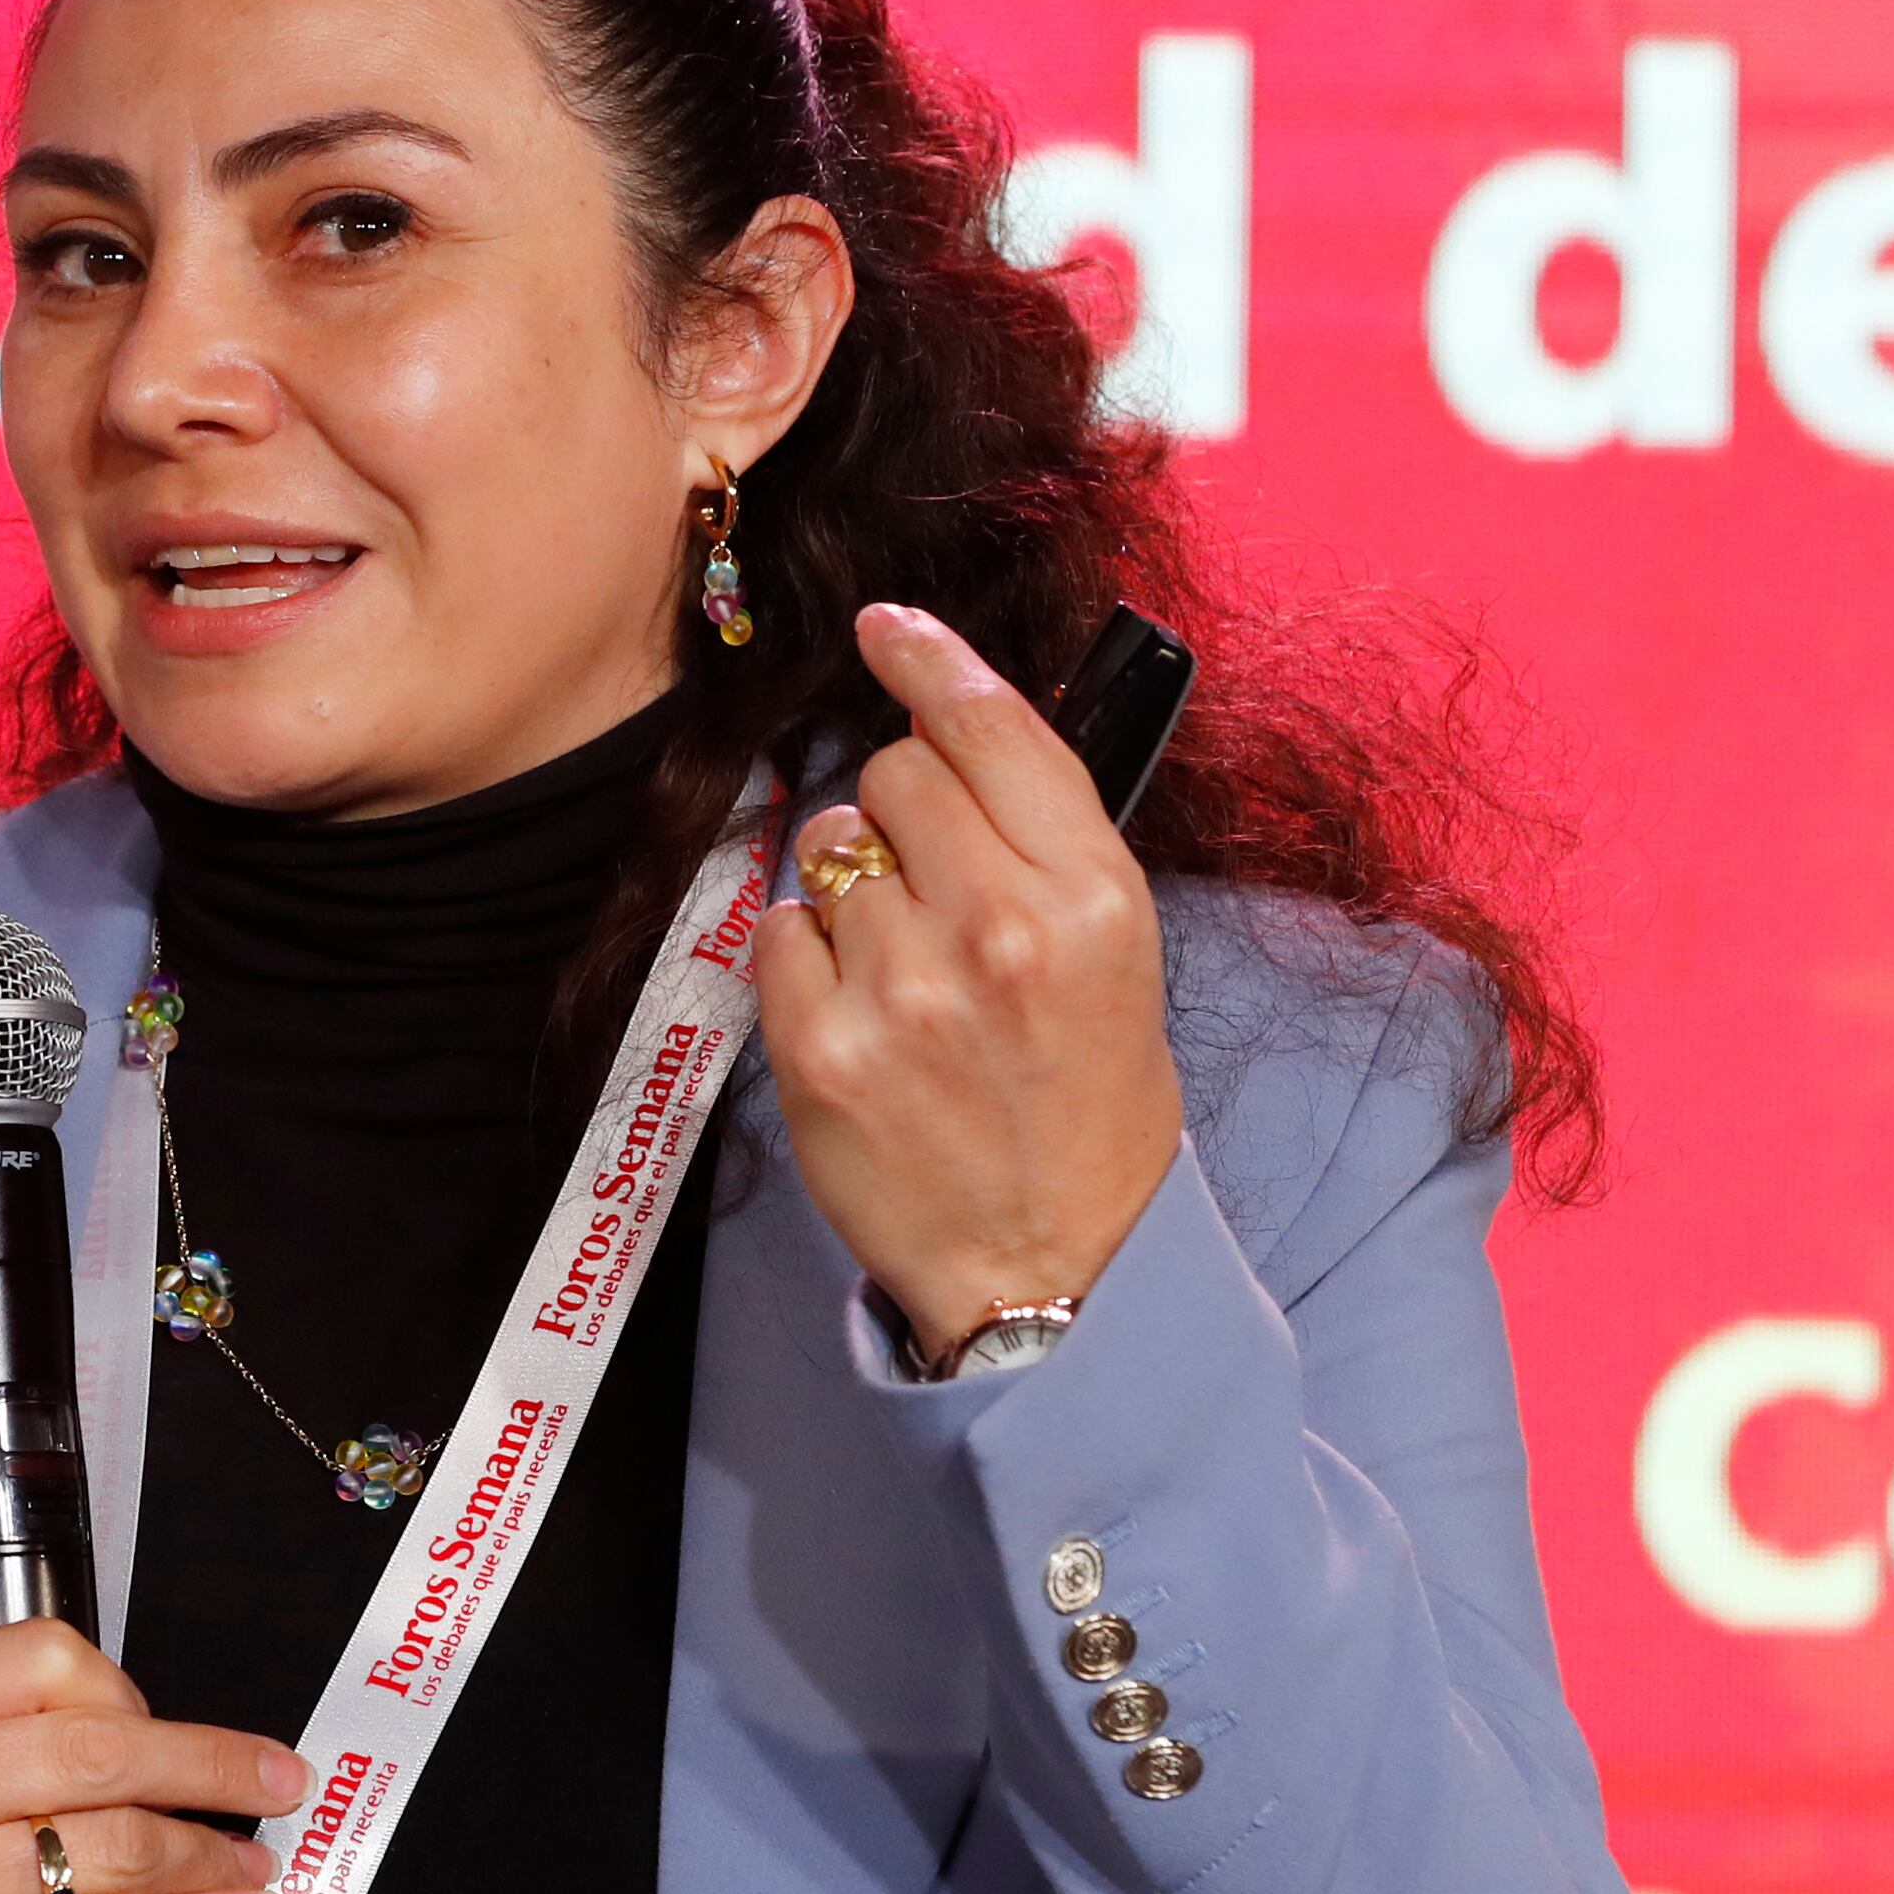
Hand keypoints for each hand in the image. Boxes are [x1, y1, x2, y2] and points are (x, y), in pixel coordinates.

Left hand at [750, 600, 1187, 1367]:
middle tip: (932, 893)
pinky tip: (860, 1017)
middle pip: (890, 778)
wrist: (1055, 1267)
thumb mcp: (1116, 953)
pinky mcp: (819, 1048)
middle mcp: (999, 930)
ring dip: (851, 895)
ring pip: (826, 852)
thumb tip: (944, 726)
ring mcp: (901, 991)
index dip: (926, 661)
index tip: (882, 626)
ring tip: (907, 978)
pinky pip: (777, 934)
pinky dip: (804, 961)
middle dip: (898, 814)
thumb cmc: (1088, 1102)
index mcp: (1091, 896)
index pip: (988, 727)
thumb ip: (1039, 838)